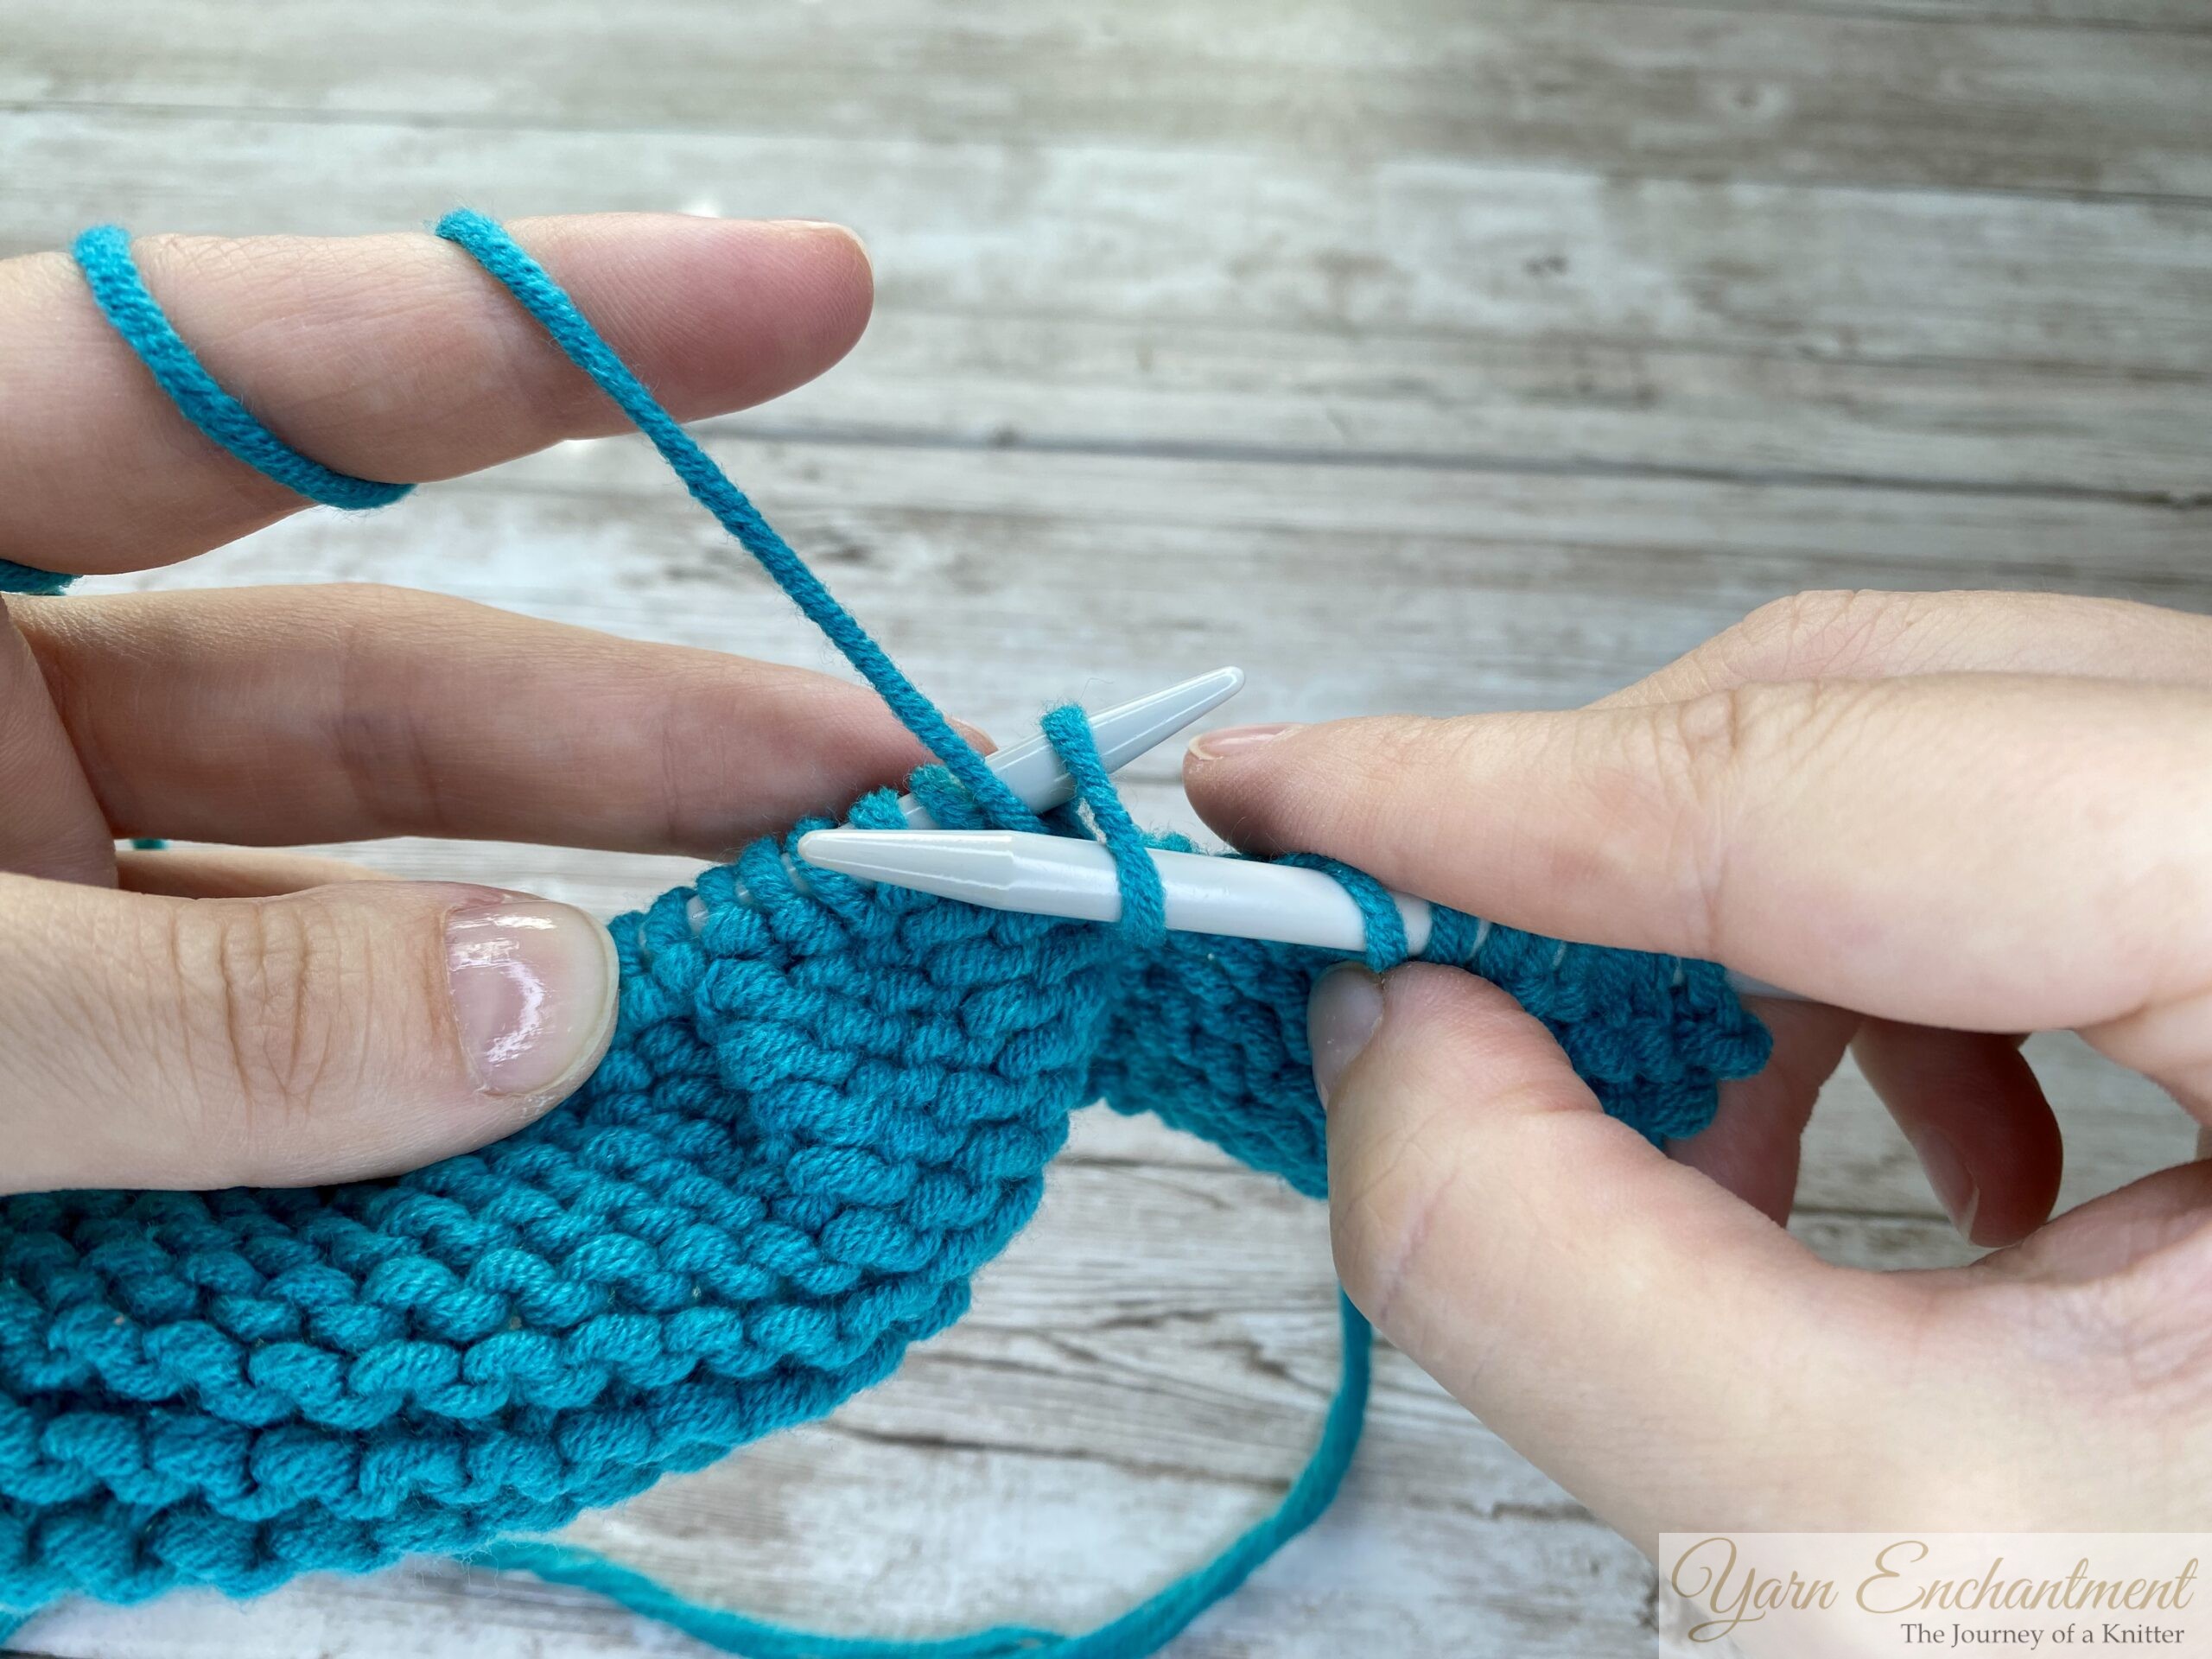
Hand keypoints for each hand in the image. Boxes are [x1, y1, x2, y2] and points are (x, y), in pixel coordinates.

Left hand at [0, 214, 962, 1193]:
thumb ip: (189, 1012)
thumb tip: (547, 1007)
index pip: (234, 375)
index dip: (539, 325)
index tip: (815, 297)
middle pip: (369, 691)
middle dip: (648, 742)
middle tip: (901, 787)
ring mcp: (14, 916)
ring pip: (339, 927)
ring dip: (542, 999)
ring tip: (768, 1051)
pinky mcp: (46, 1097)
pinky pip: (269, 1095)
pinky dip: (411, 1154)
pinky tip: (561, 1185)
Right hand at [1183, 589, 2211, 1546]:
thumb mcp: (1886, 1541)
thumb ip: (1553, 1263)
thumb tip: (1376, 1029)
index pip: (1831, 775)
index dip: (1489, 790)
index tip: (1273, 794)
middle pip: (1905, 711)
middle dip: (1609, 849)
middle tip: (1400, 958)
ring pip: (1969, 765)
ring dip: (1754, 937)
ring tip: (1687, 1154)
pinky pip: (2064, 861)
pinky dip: (1906, 990)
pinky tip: (1915, 1170)